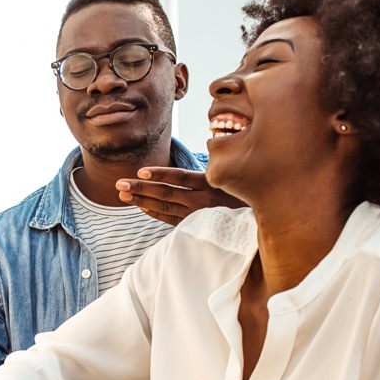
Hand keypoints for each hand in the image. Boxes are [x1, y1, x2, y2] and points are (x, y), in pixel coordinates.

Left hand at [117, 166, 243, 225]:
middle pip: (166, 193)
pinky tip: (141, 206)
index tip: (141, 171)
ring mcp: (198, 214)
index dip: (160, 174)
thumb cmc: (244, 190)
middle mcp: (203, 200)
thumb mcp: (233, 175)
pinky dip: (155, 213)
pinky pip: (171, 219)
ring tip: (123, 194)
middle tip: (119, 184)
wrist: (260, 219)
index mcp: (211, 183)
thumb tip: (200, 154)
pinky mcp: (196, 225)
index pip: (180, 178)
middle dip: (140, 188)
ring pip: (165, 207)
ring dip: (142, 200)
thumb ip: (212, 169)